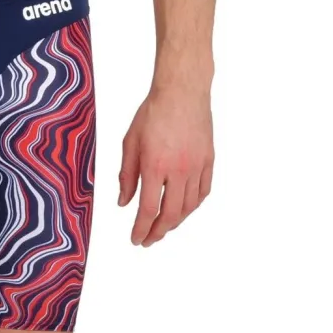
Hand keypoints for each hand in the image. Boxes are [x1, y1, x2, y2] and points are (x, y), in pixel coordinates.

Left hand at [117, 82, 213, 245]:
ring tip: (164, 227)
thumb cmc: (153, 113)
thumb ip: (127, 174)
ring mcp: (196, 167)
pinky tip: (184, 209)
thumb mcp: (130, 142)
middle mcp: (178, 171)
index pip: (147, 210)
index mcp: (155, 166)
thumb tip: (123, 203)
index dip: (141, 229)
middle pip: (170, 215)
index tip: (135, 239)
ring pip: (189, 207)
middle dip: (158, 232)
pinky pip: (203, 192)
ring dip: (176, 222)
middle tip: (148, 240)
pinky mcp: (209, 161)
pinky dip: (193, 206)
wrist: (182, 91)